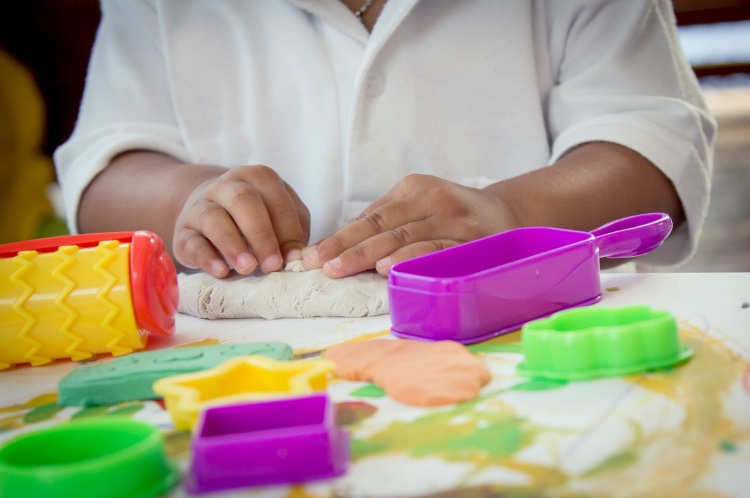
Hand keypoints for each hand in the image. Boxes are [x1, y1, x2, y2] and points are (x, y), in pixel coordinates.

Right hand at [173, 165, 309, 277]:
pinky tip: (221, 271)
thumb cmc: (257, 218)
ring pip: (213, 218)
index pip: (275, 200)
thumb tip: (297, 257)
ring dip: (233, 244)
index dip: (287, 230)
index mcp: (258, 178)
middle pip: (244, 201)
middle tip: (272, 265)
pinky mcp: (183, 231)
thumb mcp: (280, 219)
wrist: (209, 212)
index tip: (293, 258)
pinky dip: (206, 257)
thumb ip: (292, 233)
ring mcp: (201, 206)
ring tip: (248, 268)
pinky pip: (192, 241)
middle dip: (261, 235)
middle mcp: (227, 186)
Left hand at [301, 174, 521, 277]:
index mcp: (413, 188)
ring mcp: (453, 219)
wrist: (509, 214)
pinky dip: (410, 259)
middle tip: (321, 266)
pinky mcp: (471, 240)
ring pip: (405, 238)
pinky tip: (388, 269)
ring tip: (342, 268)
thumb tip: (341, 247)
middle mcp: (432, 199)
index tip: (312, 257)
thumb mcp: (420, 206)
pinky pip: (436, 250)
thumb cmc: (454, 215)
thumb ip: (387, 222)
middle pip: (382, 226)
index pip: (369, 216)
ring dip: (371, 254)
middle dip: (347, 248)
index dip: (339, 237)